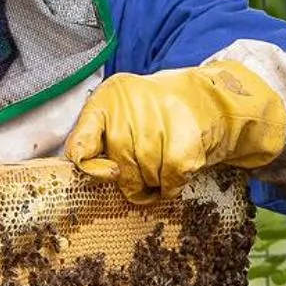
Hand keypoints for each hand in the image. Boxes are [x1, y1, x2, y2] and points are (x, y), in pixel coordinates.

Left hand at [64, 61, 285, 201]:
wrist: (203, 100)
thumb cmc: (152, 115)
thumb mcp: (116, 116)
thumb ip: (94, 141)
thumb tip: (85, 173)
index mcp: (107, 99)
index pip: (81, 146)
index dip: (90, 168)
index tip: (108, 173)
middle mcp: (129, 107)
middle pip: (119, 168)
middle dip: (130, 180)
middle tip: (141, 173)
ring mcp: (158, 122)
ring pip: (144, 177)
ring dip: (152, 183)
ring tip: (160, 167)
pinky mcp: (183, 142)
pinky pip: (168, 181)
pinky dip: (171, 185)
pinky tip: (174, 172)